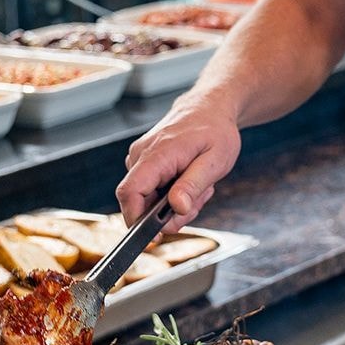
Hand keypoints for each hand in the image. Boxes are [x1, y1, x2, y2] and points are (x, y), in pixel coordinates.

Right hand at [117, 94, 241, 231]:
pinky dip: (170, 194)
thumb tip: (176, 208)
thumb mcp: (215, 160)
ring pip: (147, 199)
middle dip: (167, 214)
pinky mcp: (143, 162)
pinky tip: (188, 180)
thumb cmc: (215, 130)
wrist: (210, 108)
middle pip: (138, 202)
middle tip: (197, 201)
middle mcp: (140, 155)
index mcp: (157, 154)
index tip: (154, 237)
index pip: (130, 192)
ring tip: (197, 186)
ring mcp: (139, 158)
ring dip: (173, 203)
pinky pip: (150, 190)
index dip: (136, 219)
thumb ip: (193, 185)